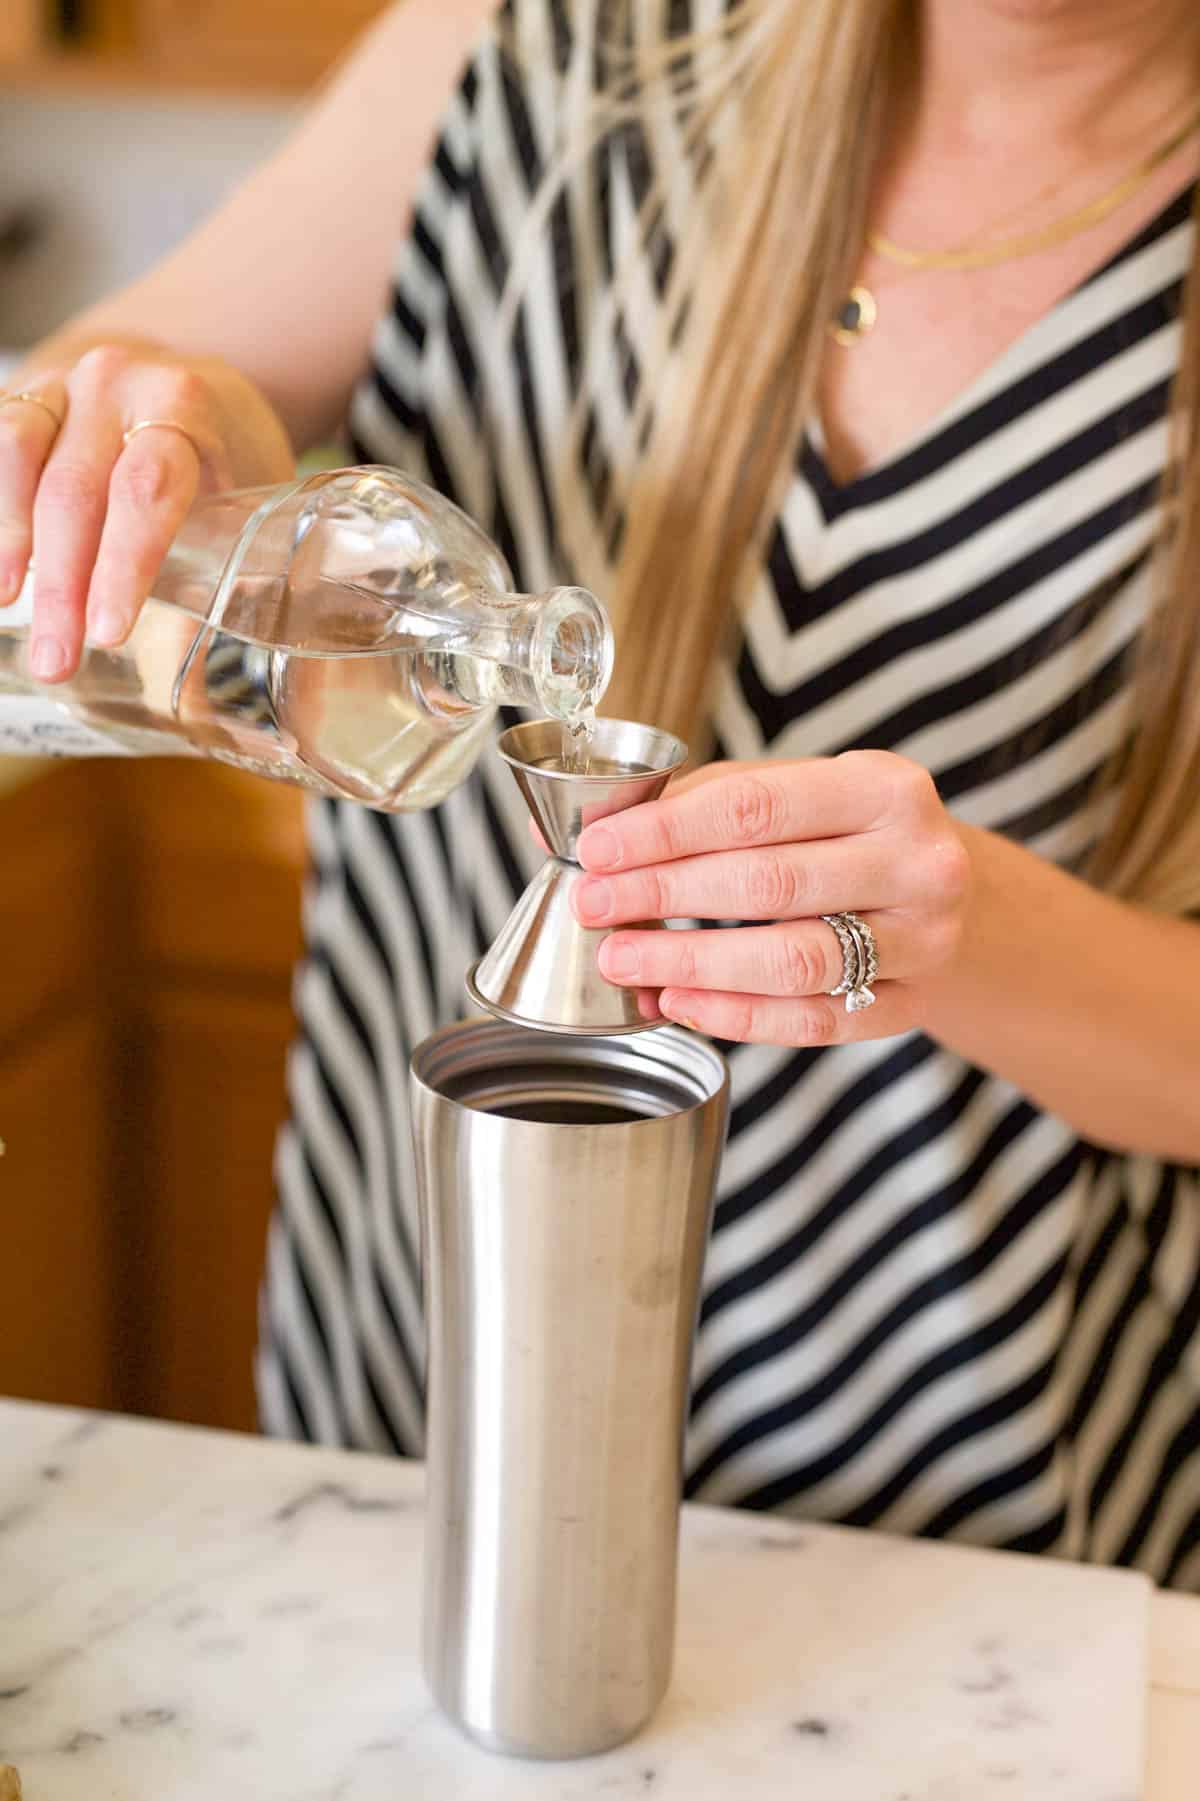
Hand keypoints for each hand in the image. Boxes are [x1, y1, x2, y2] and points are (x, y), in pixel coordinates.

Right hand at [0, 343, 291, 680]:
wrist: (181, 374)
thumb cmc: (223, 454)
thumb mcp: (247, 495)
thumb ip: (227, 569)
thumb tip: (206, 691)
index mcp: (184, 407)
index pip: (148, 489)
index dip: (124, 563)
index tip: (108, 633)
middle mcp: (116, 384)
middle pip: (76, 489)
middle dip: (62, 585)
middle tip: (57, 661)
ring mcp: (62, 384)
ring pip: (17, 458)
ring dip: (8, 544)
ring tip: (8, 611)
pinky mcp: (25, 395)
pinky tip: (0, 569)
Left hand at [571, 753, 972, 1045]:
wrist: (942, 893)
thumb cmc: (844, 833)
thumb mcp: (790, 791)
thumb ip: (697, 801)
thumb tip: (583, 823)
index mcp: (885, 786)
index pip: (755, 807)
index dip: (665, 832)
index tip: (596, 850)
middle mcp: (918, 862)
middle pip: (770, 883)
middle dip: (664, 894)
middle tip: (593, 906)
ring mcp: (923, 940)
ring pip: (793, 960)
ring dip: (692, 963)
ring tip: (623, 959)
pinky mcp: (912, 1004)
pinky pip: (813, 1021)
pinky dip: (737, 1016)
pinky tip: (679, 1001)